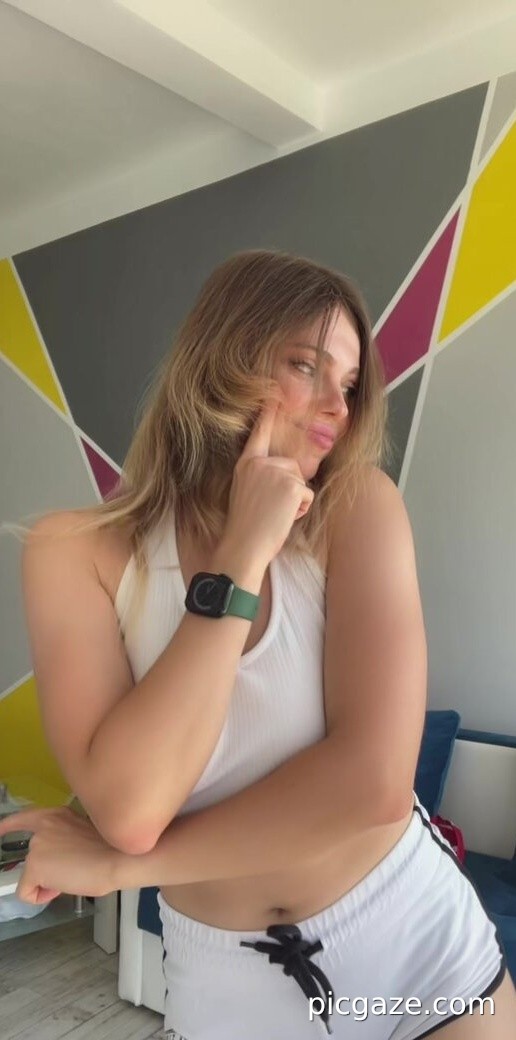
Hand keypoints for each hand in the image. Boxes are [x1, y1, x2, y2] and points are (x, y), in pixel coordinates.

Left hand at [0, 806, 117, 904]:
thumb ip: (65, 839)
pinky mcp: (34, 866)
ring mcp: (36, 846)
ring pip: (33, 876)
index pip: (25, 817)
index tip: (0, 831)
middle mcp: (43, 826)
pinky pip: (27, 892)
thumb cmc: (113, 849)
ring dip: (50, 882)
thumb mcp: (84, 835)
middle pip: (33, 858)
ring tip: (74, 877)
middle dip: (49, 871)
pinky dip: (41, 897)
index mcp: (57, 815)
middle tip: (74, 871)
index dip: (9, 826)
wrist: (118, 858)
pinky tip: (62, 889)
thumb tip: (60, 861)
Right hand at [223, 400, 314, 566]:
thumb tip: (286, 471)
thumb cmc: (245, 527)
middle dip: (290, 487)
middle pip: (292, 465)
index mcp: (246, 464)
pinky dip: (300, 510)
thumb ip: (261, 476)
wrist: (243, 547)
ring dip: (294, 500)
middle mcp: (260, 463)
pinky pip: (307, 494)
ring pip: (301, 481)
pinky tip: (282, 518)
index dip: (267, 414)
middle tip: (269, 509)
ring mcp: (276, 472)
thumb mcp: (246, 492)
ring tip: (274, 514)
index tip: (273, 394)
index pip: (259, 433)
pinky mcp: (292, 485)